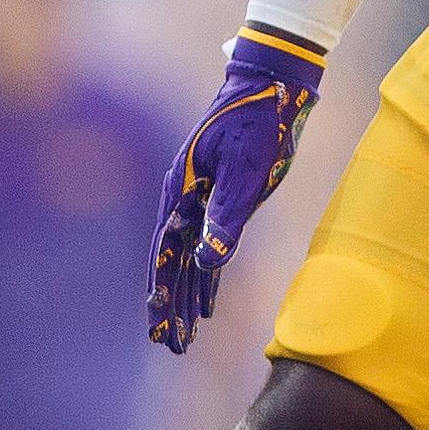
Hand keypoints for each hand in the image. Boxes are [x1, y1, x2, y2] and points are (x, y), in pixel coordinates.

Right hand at [149, 26, 327, 352]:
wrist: (270, 83)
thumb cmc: (258, 123)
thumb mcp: (246, 173)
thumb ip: (225, 220)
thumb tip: (205, 263)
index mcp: (181, 192)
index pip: (165, 254)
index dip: (161, 294)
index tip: (158, 329)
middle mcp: (182, 198)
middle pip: (172, 263)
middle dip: (171, 306)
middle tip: (169, 346)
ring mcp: (198, 198)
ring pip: (188, 258)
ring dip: (187, 297)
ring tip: (186, 336)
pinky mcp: (218, 197)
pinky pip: (206, 245)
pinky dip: (206, 275)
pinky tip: (209, 303)